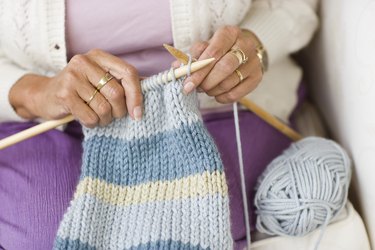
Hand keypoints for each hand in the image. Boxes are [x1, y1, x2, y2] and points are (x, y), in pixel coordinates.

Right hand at [9, 49, 142, 126]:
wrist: (44, 95)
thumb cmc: (81, 90)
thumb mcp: (101, 80)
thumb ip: (122, 81)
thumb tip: (152, 86)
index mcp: (99, 56)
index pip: (128, 72)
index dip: (137, 95)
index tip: (137, 113)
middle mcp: (84, 62)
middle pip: (117, 93)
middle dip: (119, 111)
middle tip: (113, 116)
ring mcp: (72, 77)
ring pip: (104, 108)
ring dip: (105, 120)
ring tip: (99, 118)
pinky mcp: (64, 94)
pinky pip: (90, 117)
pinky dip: (92, 123)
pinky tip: (87, 119)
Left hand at [181, 26, 262, 102]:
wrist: (243, 52)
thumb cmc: (218, 50)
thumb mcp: (204, 48)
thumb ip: (190, 58)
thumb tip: (176, 69)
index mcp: (229, 33)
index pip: (213, 52)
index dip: (199, 70)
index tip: (187, 84)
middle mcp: (245, 45)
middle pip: (224, 67)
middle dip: (206, 82)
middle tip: (197, 88)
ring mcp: (254, 62)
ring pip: (230, 82)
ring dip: (213, 90)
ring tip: (206, 89)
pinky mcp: (257, 77)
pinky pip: (236, 94)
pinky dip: (222, 97)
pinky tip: (216, 94)